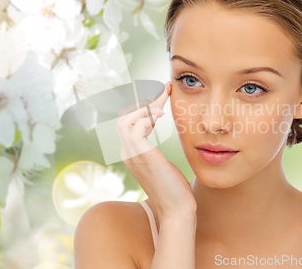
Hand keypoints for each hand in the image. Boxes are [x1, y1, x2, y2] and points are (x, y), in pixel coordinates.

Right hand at [115, 81, 196, 219]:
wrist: (178, 209)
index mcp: (131, 155)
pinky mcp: (142, 156)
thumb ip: (155, 154)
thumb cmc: (175, 189)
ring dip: (145, 108)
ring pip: (126, 120)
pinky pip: (135, 128)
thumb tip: (158, 148)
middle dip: (143, 103)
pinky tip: (161, 116)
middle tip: (164, 92)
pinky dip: (146, 117)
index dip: (143, 109)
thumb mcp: (162, 166)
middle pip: (124, 119)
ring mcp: (132, 155)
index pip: (128, 124)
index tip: (161, 97)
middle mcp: (127, 153)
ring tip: (163, 102)